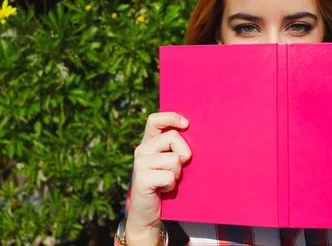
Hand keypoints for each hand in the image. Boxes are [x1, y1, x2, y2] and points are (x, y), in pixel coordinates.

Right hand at [126, 112, 191, 245]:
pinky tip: (163, 190)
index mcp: (148, 142)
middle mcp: (141, 150)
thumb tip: (191, 132)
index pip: (155, 119)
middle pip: (173, 137)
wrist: (149, 213)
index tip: (186, 124)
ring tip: (168, 181)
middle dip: (183, 153)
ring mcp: (140, 163)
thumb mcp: (170, 163)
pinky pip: (170, 176)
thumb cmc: (164, 184)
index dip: (171, 117)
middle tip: (177, 169)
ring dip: (177, 174)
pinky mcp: (142, 178)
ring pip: (174, 159)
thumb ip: (175, 148)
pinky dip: (172, 185)